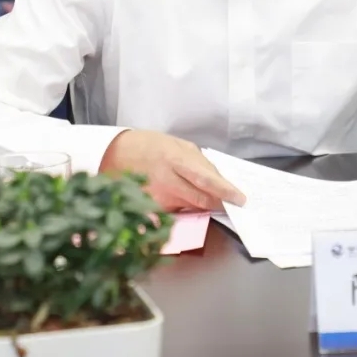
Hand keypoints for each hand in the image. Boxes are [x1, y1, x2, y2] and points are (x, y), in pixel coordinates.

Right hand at [100, 130, 246, 211]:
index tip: (240, 199)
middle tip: (232, 203)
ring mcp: (159, 198)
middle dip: (220, 203)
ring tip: (207, 194)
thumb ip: (199, 162)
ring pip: (192, 208)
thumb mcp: (178, 144)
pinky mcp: (153, 210)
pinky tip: (184, 196)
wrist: (116, 155)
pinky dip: (187, 206)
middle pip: (201, 200)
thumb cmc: (150, 146)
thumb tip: (218, 179)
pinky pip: (178, 211)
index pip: (206, 180)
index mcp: (175, 160)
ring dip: (204, 204)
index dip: (225, 191)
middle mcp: (167, 182)